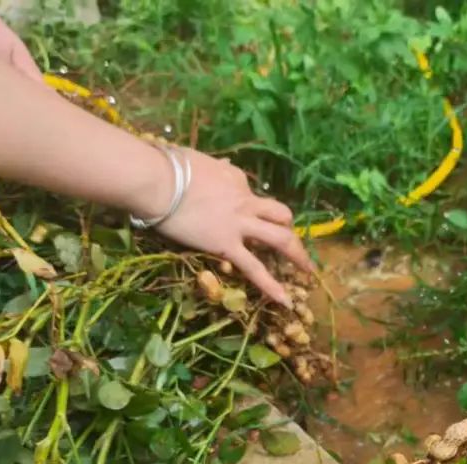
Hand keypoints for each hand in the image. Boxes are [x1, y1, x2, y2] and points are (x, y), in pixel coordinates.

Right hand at [148, 149, 313, 306]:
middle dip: (290, 230)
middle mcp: (246, 201)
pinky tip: (284, 300)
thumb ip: (213, 168)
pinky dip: (271, 286)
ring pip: (280, 239)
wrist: (158, 181)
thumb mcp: (199, 161)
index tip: (241, 214)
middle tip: (295, 244)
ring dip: (297, 255)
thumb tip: (218, 166)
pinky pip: (254, 268)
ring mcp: (240, 225)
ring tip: (308, 270)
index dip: (251, 205)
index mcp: (236, 179)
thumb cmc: (169, 167)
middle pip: (280, 215)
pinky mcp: (227, 245)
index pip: (252, 194)